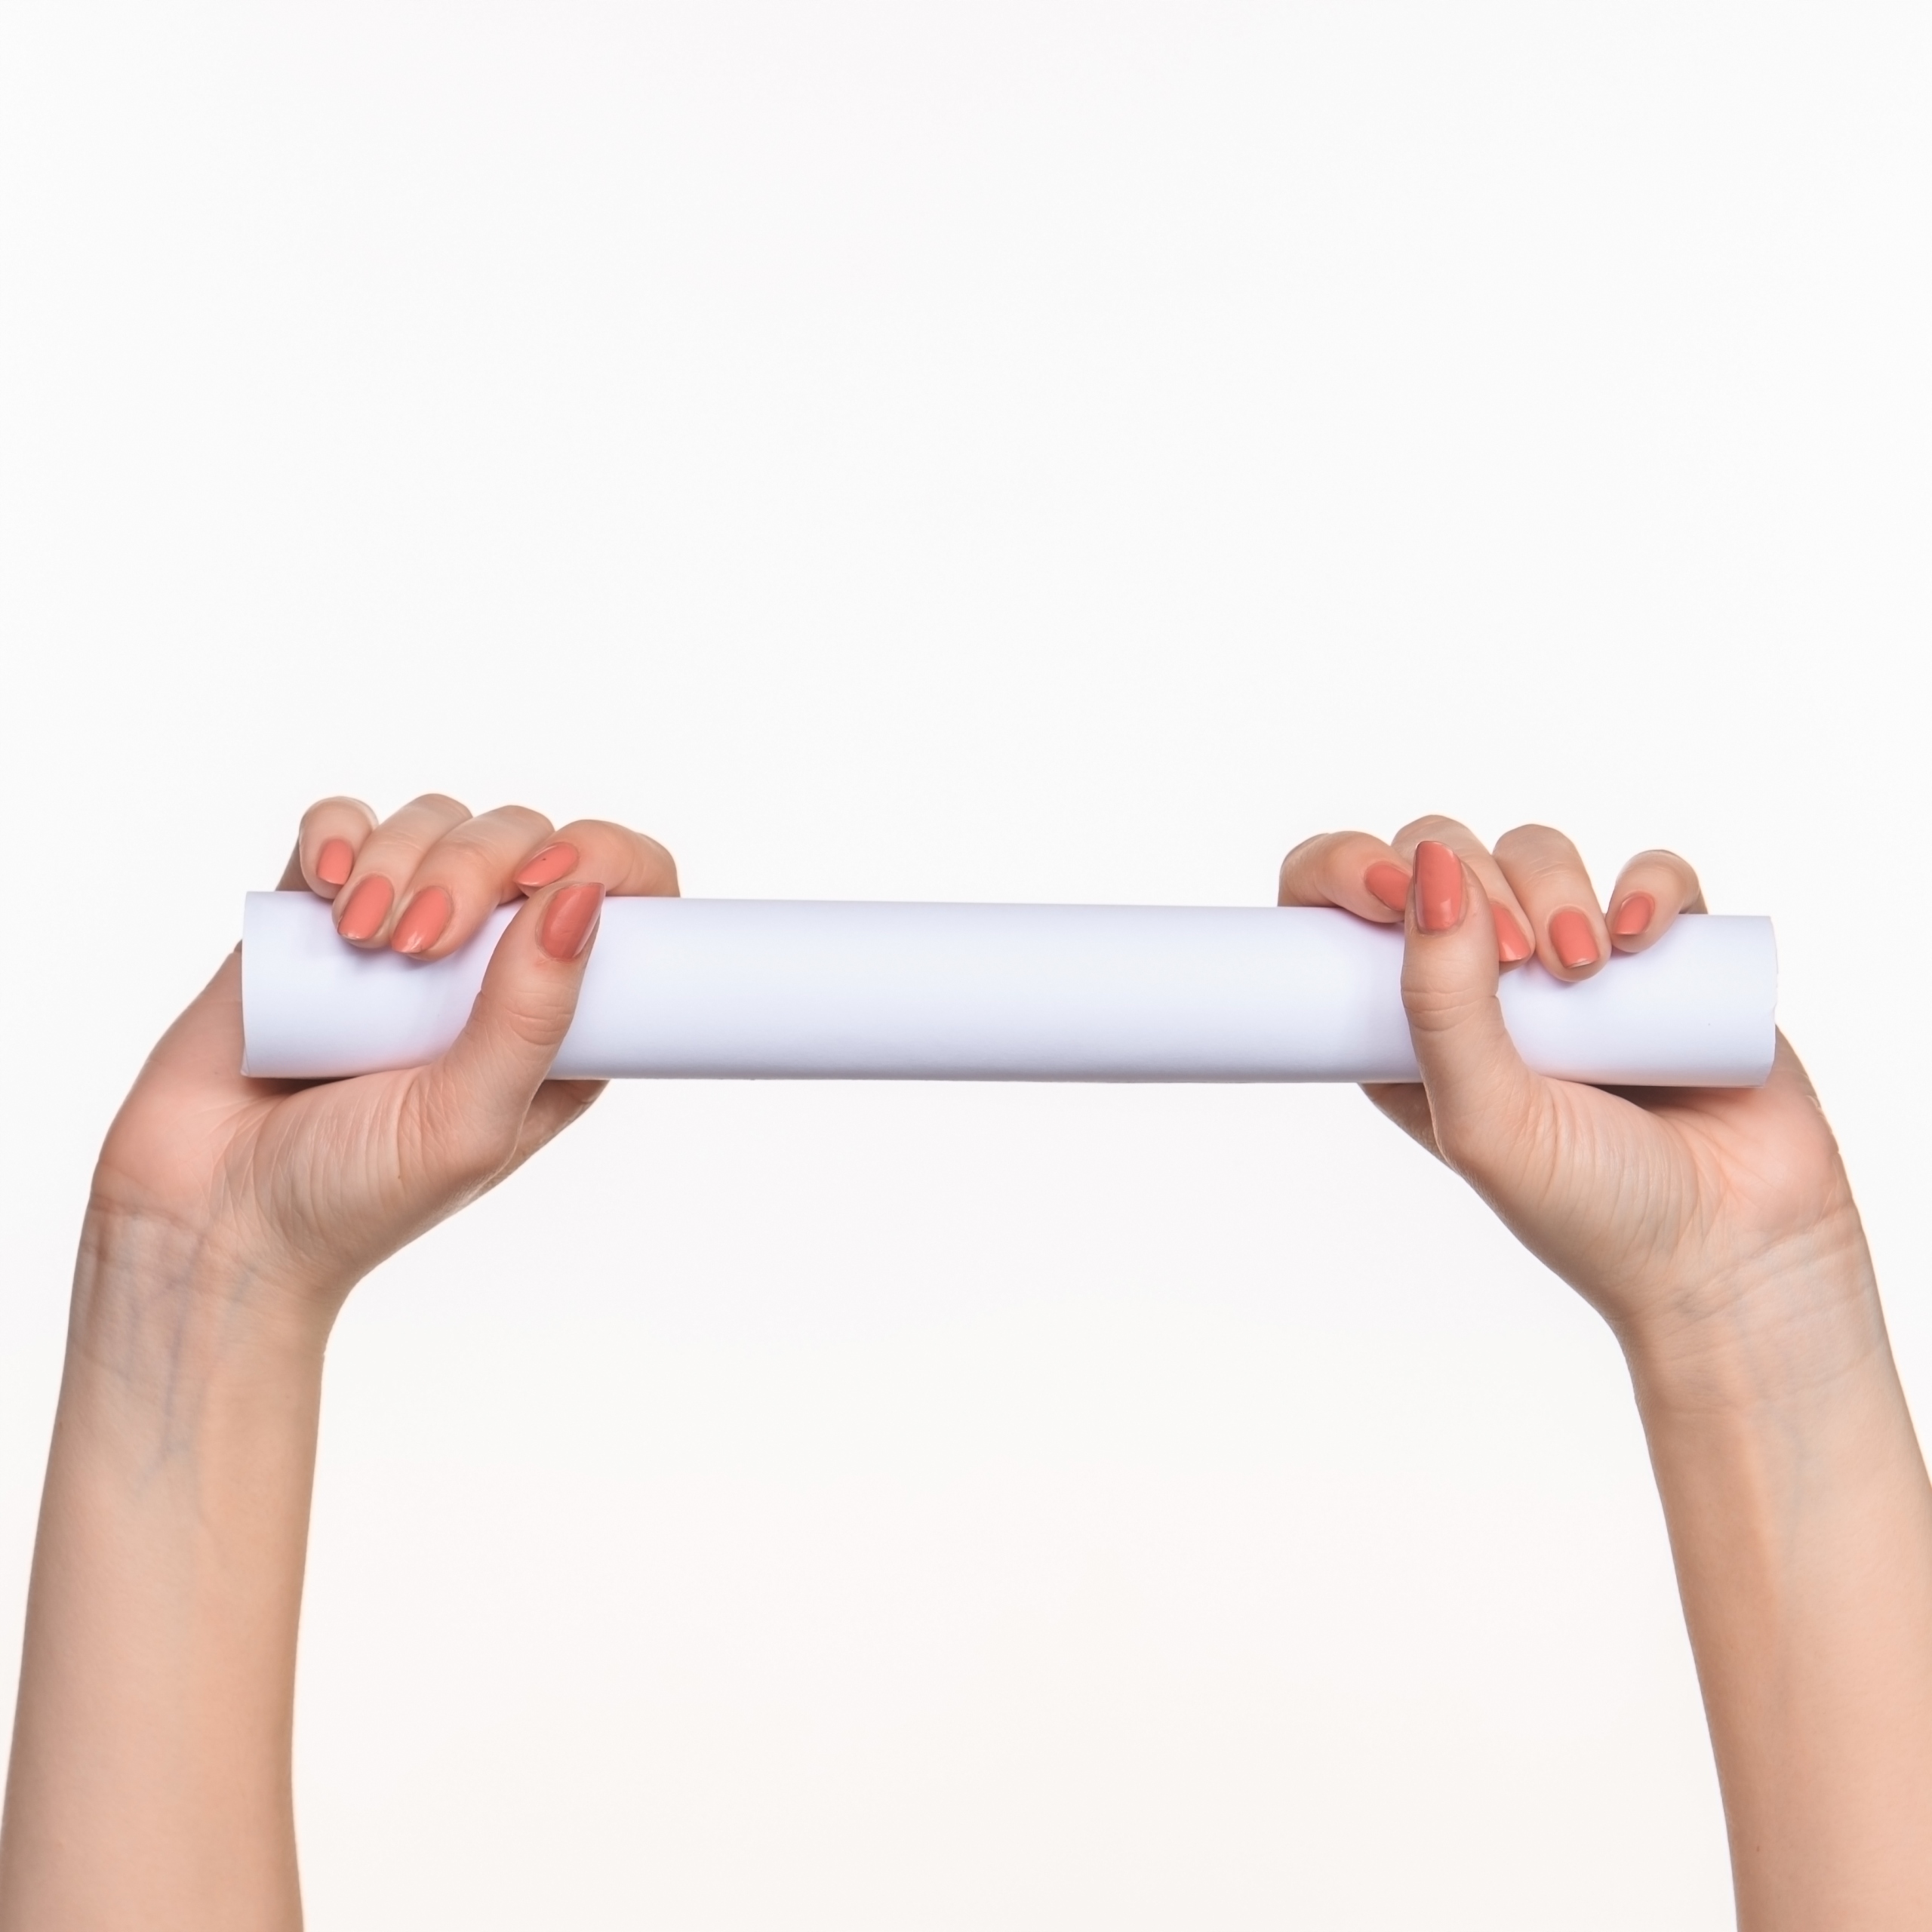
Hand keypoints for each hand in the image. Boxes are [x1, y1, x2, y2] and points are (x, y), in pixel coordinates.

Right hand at [83, 794, 677, 1348]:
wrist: (212, 1219)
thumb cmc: (357, 1195)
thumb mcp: (470, 1123)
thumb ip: (530, 1018)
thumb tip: (584, 900)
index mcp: (555, 1018)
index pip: (621, 898)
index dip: (607, 857)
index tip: (553, 878)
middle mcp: (490, 965)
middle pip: (520, 839)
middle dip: (476, 863)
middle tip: (420, 946)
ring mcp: (403, 929)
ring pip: (436, 822)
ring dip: (401, 855)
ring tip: (361, 938)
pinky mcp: (315, 915)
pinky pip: (342, 828)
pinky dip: (337, 833)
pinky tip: (326, 883)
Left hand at [1278, 817, 1874, 1391]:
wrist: (1734, 1250)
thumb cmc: (1590, 1208)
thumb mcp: (1481, 1118)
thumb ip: (1439, 1003)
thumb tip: (1425, 870)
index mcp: (1409, 1027)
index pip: (1346, 911)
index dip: (1346, 868)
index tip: (1383, 888)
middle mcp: (1483, 985)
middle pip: (1444, 857)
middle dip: (1472, 882)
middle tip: (1515, 960)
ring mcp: (1574, 961)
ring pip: (1538, 855)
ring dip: (1556, 888)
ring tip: (1586, 969)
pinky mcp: (1669, 952)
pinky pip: (1651, 874)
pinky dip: (1648, 884)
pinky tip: (1643, 936)